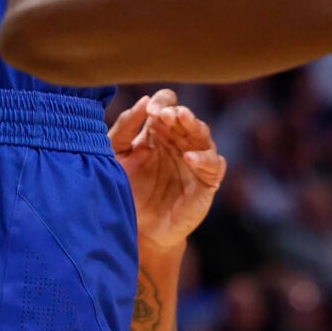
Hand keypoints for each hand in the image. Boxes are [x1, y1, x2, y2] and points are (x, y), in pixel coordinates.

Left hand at [111, 88, 225, 249]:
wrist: (138, 230)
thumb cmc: (127, 188)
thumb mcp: (117, 155)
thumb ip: (125, 128)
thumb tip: (143, 100)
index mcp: (158, 131)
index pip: (167, 104)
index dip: (161, 102)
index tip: (150, 110)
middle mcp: (179, 142)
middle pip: (186, 117)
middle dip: (177, 112)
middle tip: (166, 113)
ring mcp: (195, 160)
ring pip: (203, 135)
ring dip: (194, 125)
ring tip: (182, 119)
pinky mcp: (206, 182)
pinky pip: (214, 165)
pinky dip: (205, 159)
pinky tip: (189, 157)